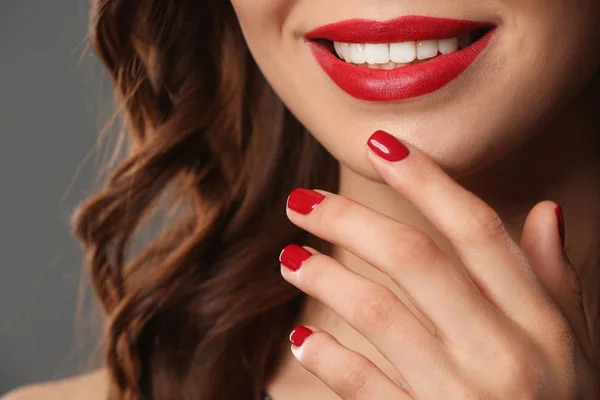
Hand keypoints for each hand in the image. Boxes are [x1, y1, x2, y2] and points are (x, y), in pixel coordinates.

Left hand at [279, 130, 599, 398]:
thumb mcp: (574, 349)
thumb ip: (556, 282)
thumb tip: (547, 212)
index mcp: (539, 323)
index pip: (477, 229)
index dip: (426, 180)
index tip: (380, 144)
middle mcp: (503, 353)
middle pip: (414, 258)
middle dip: (348, 219)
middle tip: (301, 201)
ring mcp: (461, 396)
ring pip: (377, 312)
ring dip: (324, 277)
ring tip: (290, 258)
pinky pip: (362, 385)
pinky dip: (326, 358)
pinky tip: (300, 339)